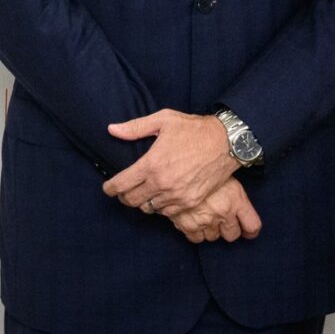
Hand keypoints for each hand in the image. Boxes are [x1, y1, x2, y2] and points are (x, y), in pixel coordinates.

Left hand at [103, 109, 238, 214]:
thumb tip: (111, 129)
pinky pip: (167, 212)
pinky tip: (161, 197)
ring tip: (144, 193)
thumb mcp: (163, 120)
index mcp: (151, 164)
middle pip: (132, 201)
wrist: (227, 143)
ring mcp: (177, 195)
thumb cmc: (194, 129)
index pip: (121, 185)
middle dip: (124, 197)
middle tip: (124, 191)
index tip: (108, 188)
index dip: (110, 188)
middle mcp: (162, 183)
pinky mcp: (191, 202)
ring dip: (143, 202)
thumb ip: (135, 128)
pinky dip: (160, 207)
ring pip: (149, 208)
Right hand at [169, 176, 262, 243]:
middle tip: (222, 222)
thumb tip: (239, 209)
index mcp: (236, 200)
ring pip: (213, 237)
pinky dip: (196, 233)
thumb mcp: (224, 175)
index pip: (252, 226)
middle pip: (232, 235)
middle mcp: (224, 213)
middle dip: (228, 230)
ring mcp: (206, 220)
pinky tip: (193, 221)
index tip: (247, 232)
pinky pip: (196, 239)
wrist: (176, 168)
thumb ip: (234, 196)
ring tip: (204, 217)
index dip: (250, 232)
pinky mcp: (188, 225)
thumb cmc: (202, 168)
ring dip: (210, 230)